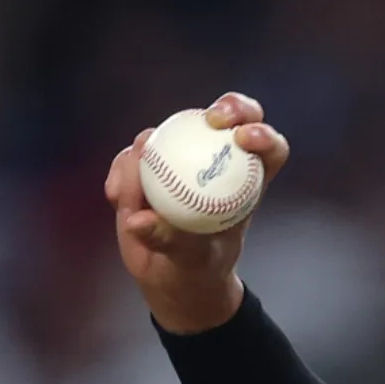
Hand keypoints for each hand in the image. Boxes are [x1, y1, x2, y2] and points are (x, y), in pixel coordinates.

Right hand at [104, 92, 290, 333]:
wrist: (169, 275)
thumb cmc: (197, 266)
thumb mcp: (191, 258)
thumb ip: (172, 239)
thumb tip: (139, 221)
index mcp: (246, 182)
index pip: (268, 148)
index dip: (262, 134)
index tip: (244, 138)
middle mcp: (216, 161)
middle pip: (230, 119)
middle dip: (228, 108)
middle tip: (211, 120)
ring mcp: (181, 159)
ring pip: (166, 136)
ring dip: (143, 161)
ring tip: (131, 201)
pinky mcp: (147, 164)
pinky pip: (131, 157)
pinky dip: (121, 175)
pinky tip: (117, 198)